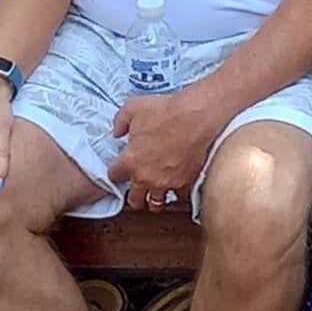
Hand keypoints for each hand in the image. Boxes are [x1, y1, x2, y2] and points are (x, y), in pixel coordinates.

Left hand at [109, 89, 224, 213]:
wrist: (197, 117)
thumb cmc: (167, 112)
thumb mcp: (134, 107)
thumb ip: (120, 121)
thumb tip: (118, 131)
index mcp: (131, 161)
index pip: (114, 175)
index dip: (116, 170)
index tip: (119, 168)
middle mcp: (146, 177)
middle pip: (134, 200)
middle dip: (133, 196)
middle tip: (136, 188)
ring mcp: (167, 182)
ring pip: (156, 203)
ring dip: (153, 198)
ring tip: (155, 191)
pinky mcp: (185, 183)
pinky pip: (178, 196)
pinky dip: (176, 192)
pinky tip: (176, 184)